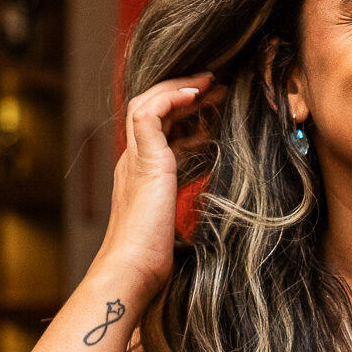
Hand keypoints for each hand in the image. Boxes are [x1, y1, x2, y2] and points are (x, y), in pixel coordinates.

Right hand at [92, 71, 224, 293]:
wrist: (133, 269)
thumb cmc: (154, 259)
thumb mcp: (178, 223)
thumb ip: (189, 206)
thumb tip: (218, 208)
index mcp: (141, 175)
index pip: (160, 130)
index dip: (185, 115)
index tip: (213, 108)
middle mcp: (133, 161)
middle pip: (151, 109)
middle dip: (182, 93)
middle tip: (214, 85)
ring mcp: (134, 158)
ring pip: (146, 102)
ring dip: (178, 88)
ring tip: (209, 82)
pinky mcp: (142, 160)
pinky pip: (149, 112)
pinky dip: (171, 97)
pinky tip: (197, 94)